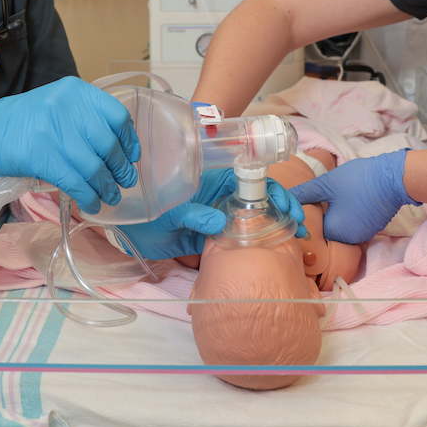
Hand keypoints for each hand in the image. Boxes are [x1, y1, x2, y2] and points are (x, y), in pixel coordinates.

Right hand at [0, 77, 138, 213]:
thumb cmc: (24, 122)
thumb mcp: (59, 105)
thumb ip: (86, 118)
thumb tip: (120, 148)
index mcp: (75, 91)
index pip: (116, 116)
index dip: (129, 140)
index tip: (132, 156)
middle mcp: (67, 106)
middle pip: (108, 144)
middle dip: (120, 169)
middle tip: (124, 182)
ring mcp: (54, 131)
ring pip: (94, 167)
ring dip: (106, 187)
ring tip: (110, 196)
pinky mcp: (42, 156)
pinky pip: (75, 182)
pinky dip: (88, 197)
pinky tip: (92, 204)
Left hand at [117, 167, 307, 259]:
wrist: (128, 234)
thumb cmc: (145, 212)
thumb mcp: (168, 211)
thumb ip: (193, 214)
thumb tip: (220, 222)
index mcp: (210, 180)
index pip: (249, 178)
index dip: (271, 188)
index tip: (285, 204)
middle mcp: (219, 196)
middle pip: (259, 197)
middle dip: (282, 207)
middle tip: (297, 224)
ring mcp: (219, 217)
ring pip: (254, 218)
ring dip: (277, 225)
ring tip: (296, 237)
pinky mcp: (214, 237)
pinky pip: (240, 238)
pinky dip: (260, 242)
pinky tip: (276, 249)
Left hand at [288, 149, 417, 243]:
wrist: (393, 178)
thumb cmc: (358, 180)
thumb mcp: (326, 184)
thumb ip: (305, 193)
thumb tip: (286, 197)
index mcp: (336, 232)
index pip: (315, 229)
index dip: (310, 216)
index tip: (310, 202)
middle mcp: (350, 239)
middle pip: (329, 230)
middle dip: (324, 215)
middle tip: (323, 197)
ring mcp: (363, 234)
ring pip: (342, 227)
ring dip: (338, 215)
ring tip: (339, 197)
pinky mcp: (373, 227)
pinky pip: (355, 224)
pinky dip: (351, 215)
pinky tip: (351, 199)